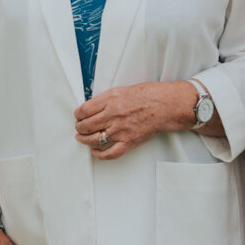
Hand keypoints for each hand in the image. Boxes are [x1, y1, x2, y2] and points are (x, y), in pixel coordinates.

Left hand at [73, 81, 190, 159]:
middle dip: (79, 127)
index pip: (84, 110)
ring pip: (94, 139)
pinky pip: (110, 153)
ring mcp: (121, 130)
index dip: (78, 114)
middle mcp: (113, 115)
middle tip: (79, 127)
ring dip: (84, 140)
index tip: (78, 116)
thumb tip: (92, 107)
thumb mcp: (122, 90)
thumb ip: (106, 99)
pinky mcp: (129, 142)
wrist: (166, 105)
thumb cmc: (148, 95)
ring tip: (81, 138)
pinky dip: (100, 154)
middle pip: (86, 125)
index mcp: (111, 99)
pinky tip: (95, 151)